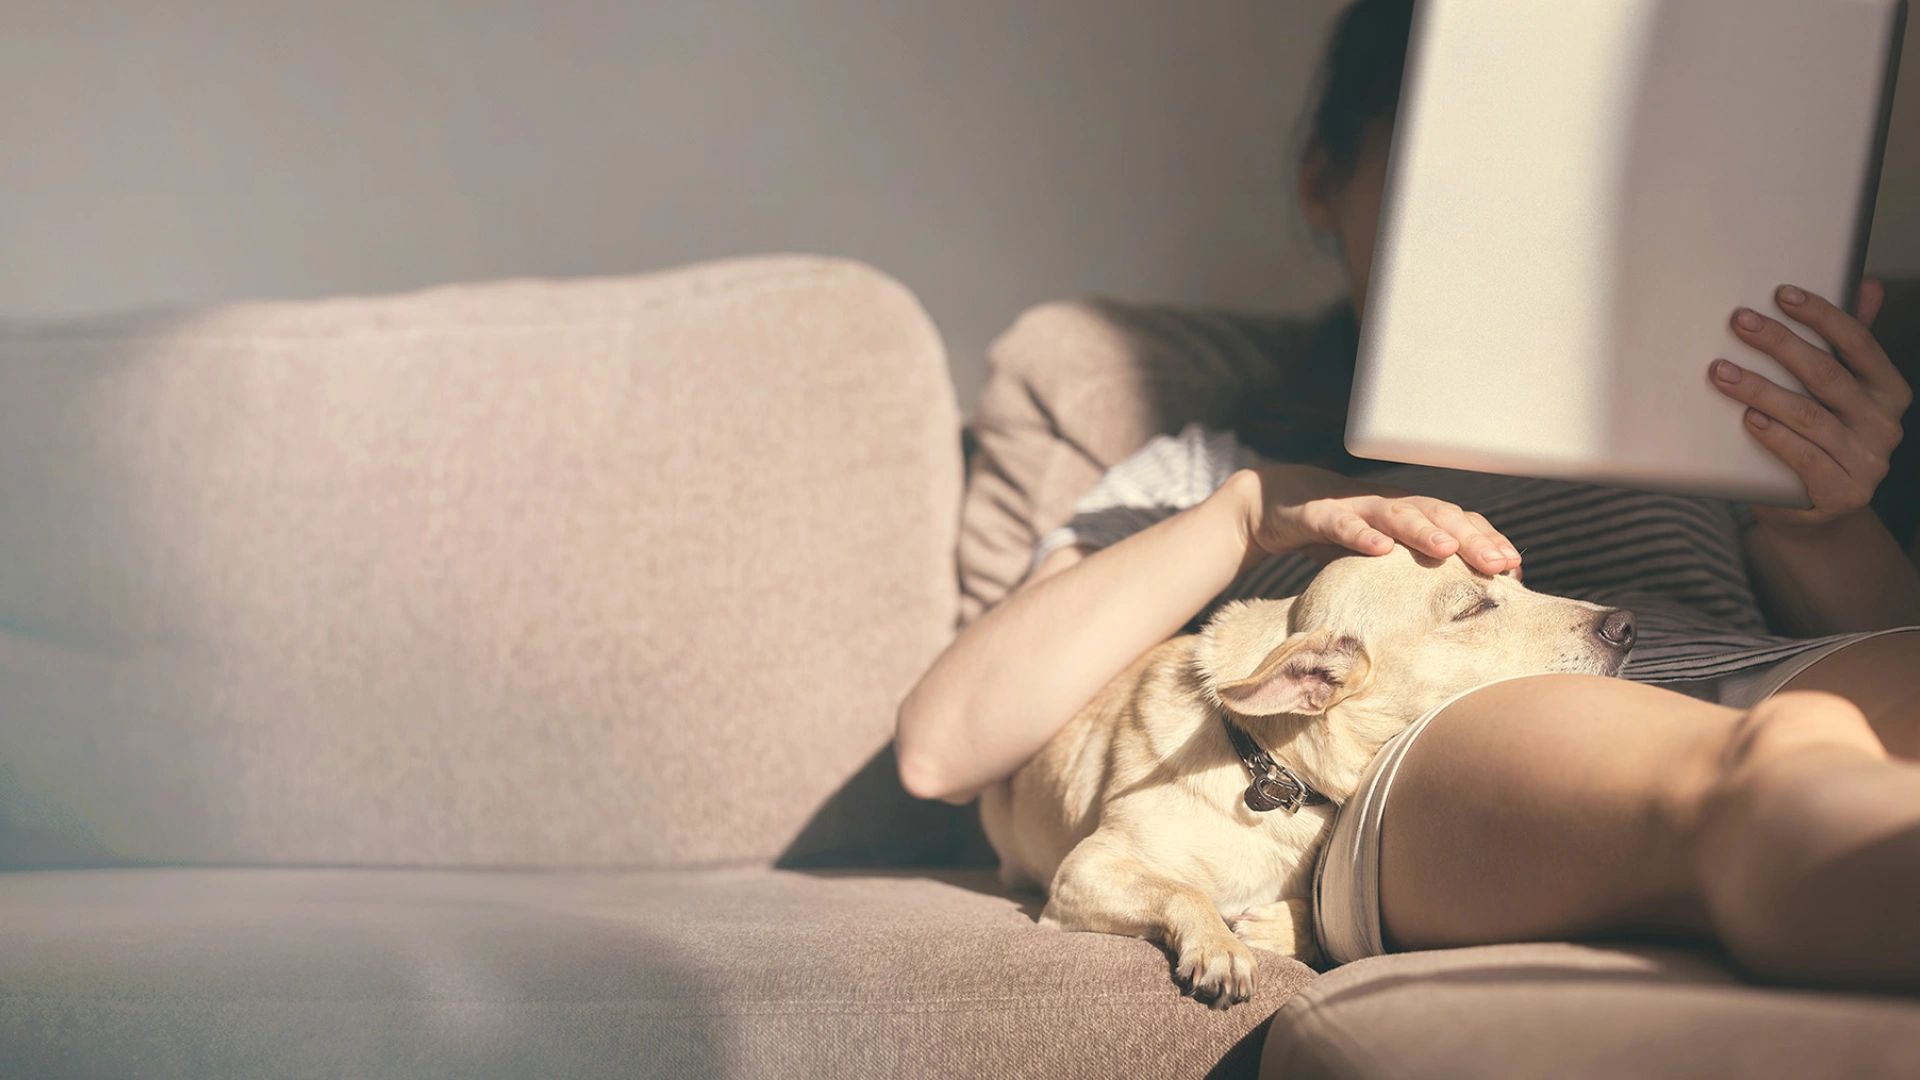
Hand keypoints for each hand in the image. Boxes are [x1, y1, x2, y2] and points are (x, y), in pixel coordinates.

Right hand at [1226, 464, 1520, 575]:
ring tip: (1448, 550)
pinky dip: (1360, 534)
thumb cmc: (1336, 534)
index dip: (1487, 540)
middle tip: (1499, 563)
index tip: (1516, 568)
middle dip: (1471, 538)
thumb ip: (1409, 574)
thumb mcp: (1378, 555)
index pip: (1458, 522)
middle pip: (1438, 515)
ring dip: (1424, 530)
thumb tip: (1451, 613)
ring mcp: (1353, 505)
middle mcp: (1388, 504)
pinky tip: (1379, 549)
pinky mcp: (1316, 512)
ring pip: (1396, 513)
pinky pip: (1340, 522)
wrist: (1273, 504)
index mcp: (1409, 514)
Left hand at [1711, 280, 1911, 525]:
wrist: (1813, 511)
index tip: (1783, 293)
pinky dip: (1775, 436)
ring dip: (1761, 389)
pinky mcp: (1843, 493)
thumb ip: (1847, 345)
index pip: (1859, 343)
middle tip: (1739, 322)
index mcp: (1889, 390)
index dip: (1822, 316)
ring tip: (1722, 371)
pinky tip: (1748, 419)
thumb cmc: (1818, 439)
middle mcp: (1885, 425)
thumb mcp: (1836, 392)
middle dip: (1780, 344)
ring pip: (1809, 416)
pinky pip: (1804, 458)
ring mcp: (1868, 462)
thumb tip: (1869, 284)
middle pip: (1826, 374)